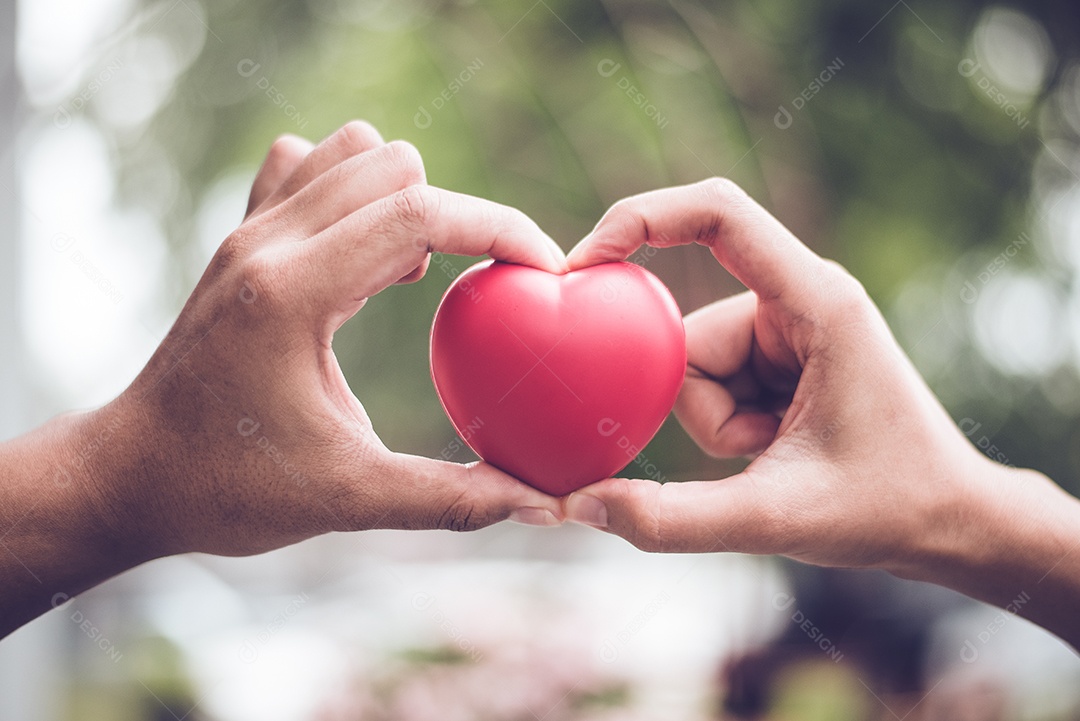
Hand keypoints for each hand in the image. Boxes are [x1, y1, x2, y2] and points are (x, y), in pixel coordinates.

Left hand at [88, 121, 566, 557]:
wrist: (129, 474)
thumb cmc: (228, 488)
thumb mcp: (347, 499)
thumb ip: (450, 500)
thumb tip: (541, 504)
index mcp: (290, 294)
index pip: (418, 214)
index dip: (500, 230)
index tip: (543, 271)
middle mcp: (264, 243)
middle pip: (391, 163)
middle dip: (455, 214)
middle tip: (471, 288)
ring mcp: (246, 232)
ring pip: (349, 149)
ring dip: (401, 194)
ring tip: (410, 273)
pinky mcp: (239, 238)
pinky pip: (306, 166)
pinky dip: (352, 192)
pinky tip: (359, 259)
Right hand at [561, 180, 1079, 649]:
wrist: (952, 523)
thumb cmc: (890, 508)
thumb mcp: (775, 518)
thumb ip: (672, 519)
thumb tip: (579, 505)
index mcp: (817, 300)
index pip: (718, 214)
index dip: (641, 218)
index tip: (583, 262)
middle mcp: (800, 298)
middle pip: (688, 332)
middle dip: (702, 409)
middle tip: (758, 453)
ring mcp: (787, 327)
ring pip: (694, 365)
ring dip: (717, 424)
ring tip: (776, 454)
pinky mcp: (779, 355)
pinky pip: (711, 382)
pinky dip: (726, 426)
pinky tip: (775, 449)